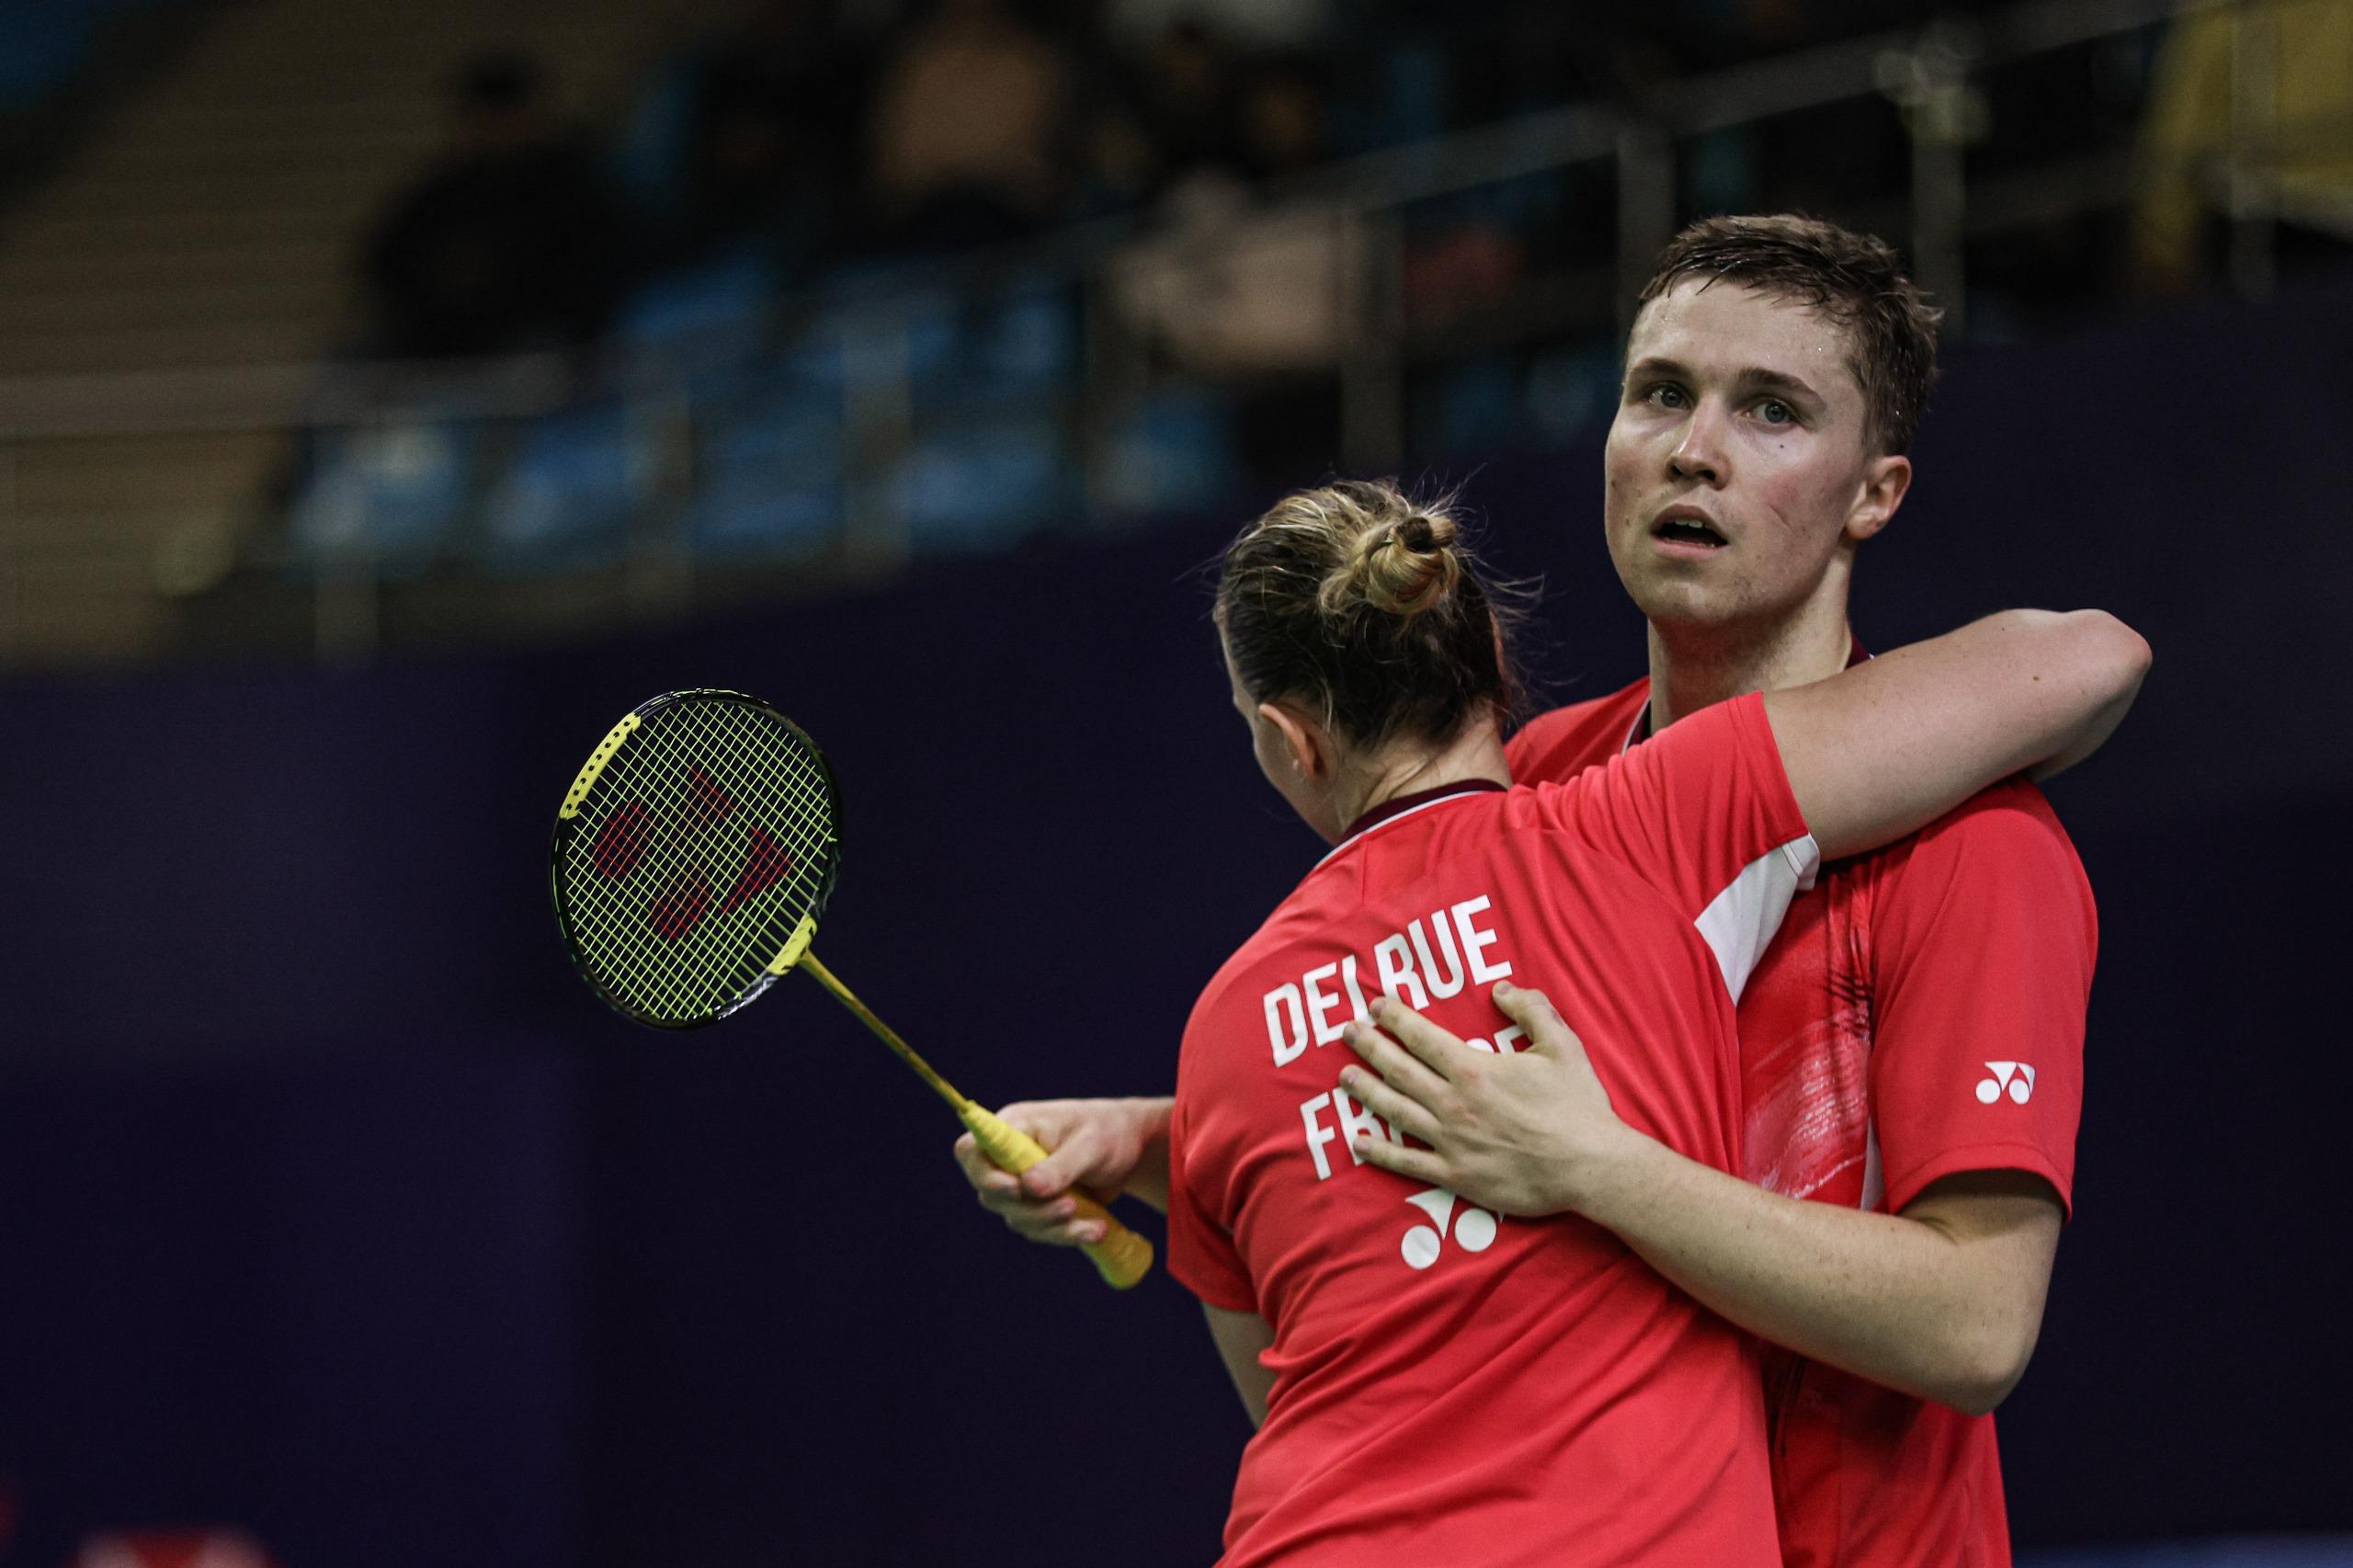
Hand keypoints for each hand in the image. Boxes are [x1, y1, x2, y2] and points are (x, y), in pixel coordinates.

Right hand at [953, 1096, 1171, 1246]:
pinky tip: (1097, 1230)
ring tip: (1093, 1221)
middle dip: (1030, 1209)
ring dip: (1052, 1225)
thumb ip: (1061, 1165)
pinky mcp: (1039, 1206)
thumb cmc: (1109, 1132)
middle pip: (991, 1195)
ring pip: (1016, 1218)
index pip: (971, 1151)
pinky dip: (1067, 1234)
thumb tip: (1028, 1188)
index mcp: (1014, 1128)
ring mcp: (1023, 1184)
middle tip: (1069, 1205)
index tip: (1016, 1188)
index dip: (983, 1175)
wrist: (1132, 1147)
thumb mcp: (1090, 1144)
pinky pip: (1039, 1230)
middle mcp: (1010, 1158)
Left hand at [1338, 982, 1640, 1217]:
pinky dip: (1380, 1153)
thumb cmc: (1578, 1106)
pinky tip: (1359, 1142)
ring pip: (1395, 1111)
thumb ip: (1531, 1010)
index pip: (1422, 1037)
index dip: (1395, 1018)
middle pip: (1399, 1069)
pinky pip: (1407, 1162)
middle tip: (1347, 1032)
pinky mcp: (1455, 1175)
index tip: (1376, 1006)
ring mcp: (1450, 1141)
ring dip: (1366, 1092)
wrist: (1590, 1166)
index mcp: (1474, 1069)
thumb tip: (1502, 988)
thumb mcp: (1562, 1045)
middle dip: (1369, 1047)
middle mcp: (1453, 1103)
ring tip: (1344, 1078)